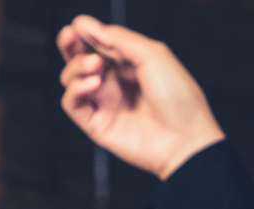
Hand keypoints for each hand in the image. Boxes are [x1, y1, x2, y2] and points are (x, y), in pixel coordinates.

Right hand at [57, 15, 224, 179]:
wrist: (185, 139)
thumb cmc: (178, 97)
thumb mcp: (153, 55)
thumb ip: (120, 39)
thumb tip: (86, 25)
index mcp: (131, 65)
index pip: (99, 44)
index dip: (86, 32)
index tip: (79, 24)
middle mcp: (115, 83)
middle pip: (79, 59)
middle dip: (69, 44)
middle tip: (68, 35)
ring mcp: (105, 104)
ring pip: (71, 79)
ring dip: (76, 66)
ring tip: (96, 65)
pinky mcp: (97, 124)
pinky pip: (72, 103)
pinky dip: (76, 89)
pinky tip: (94, 84)